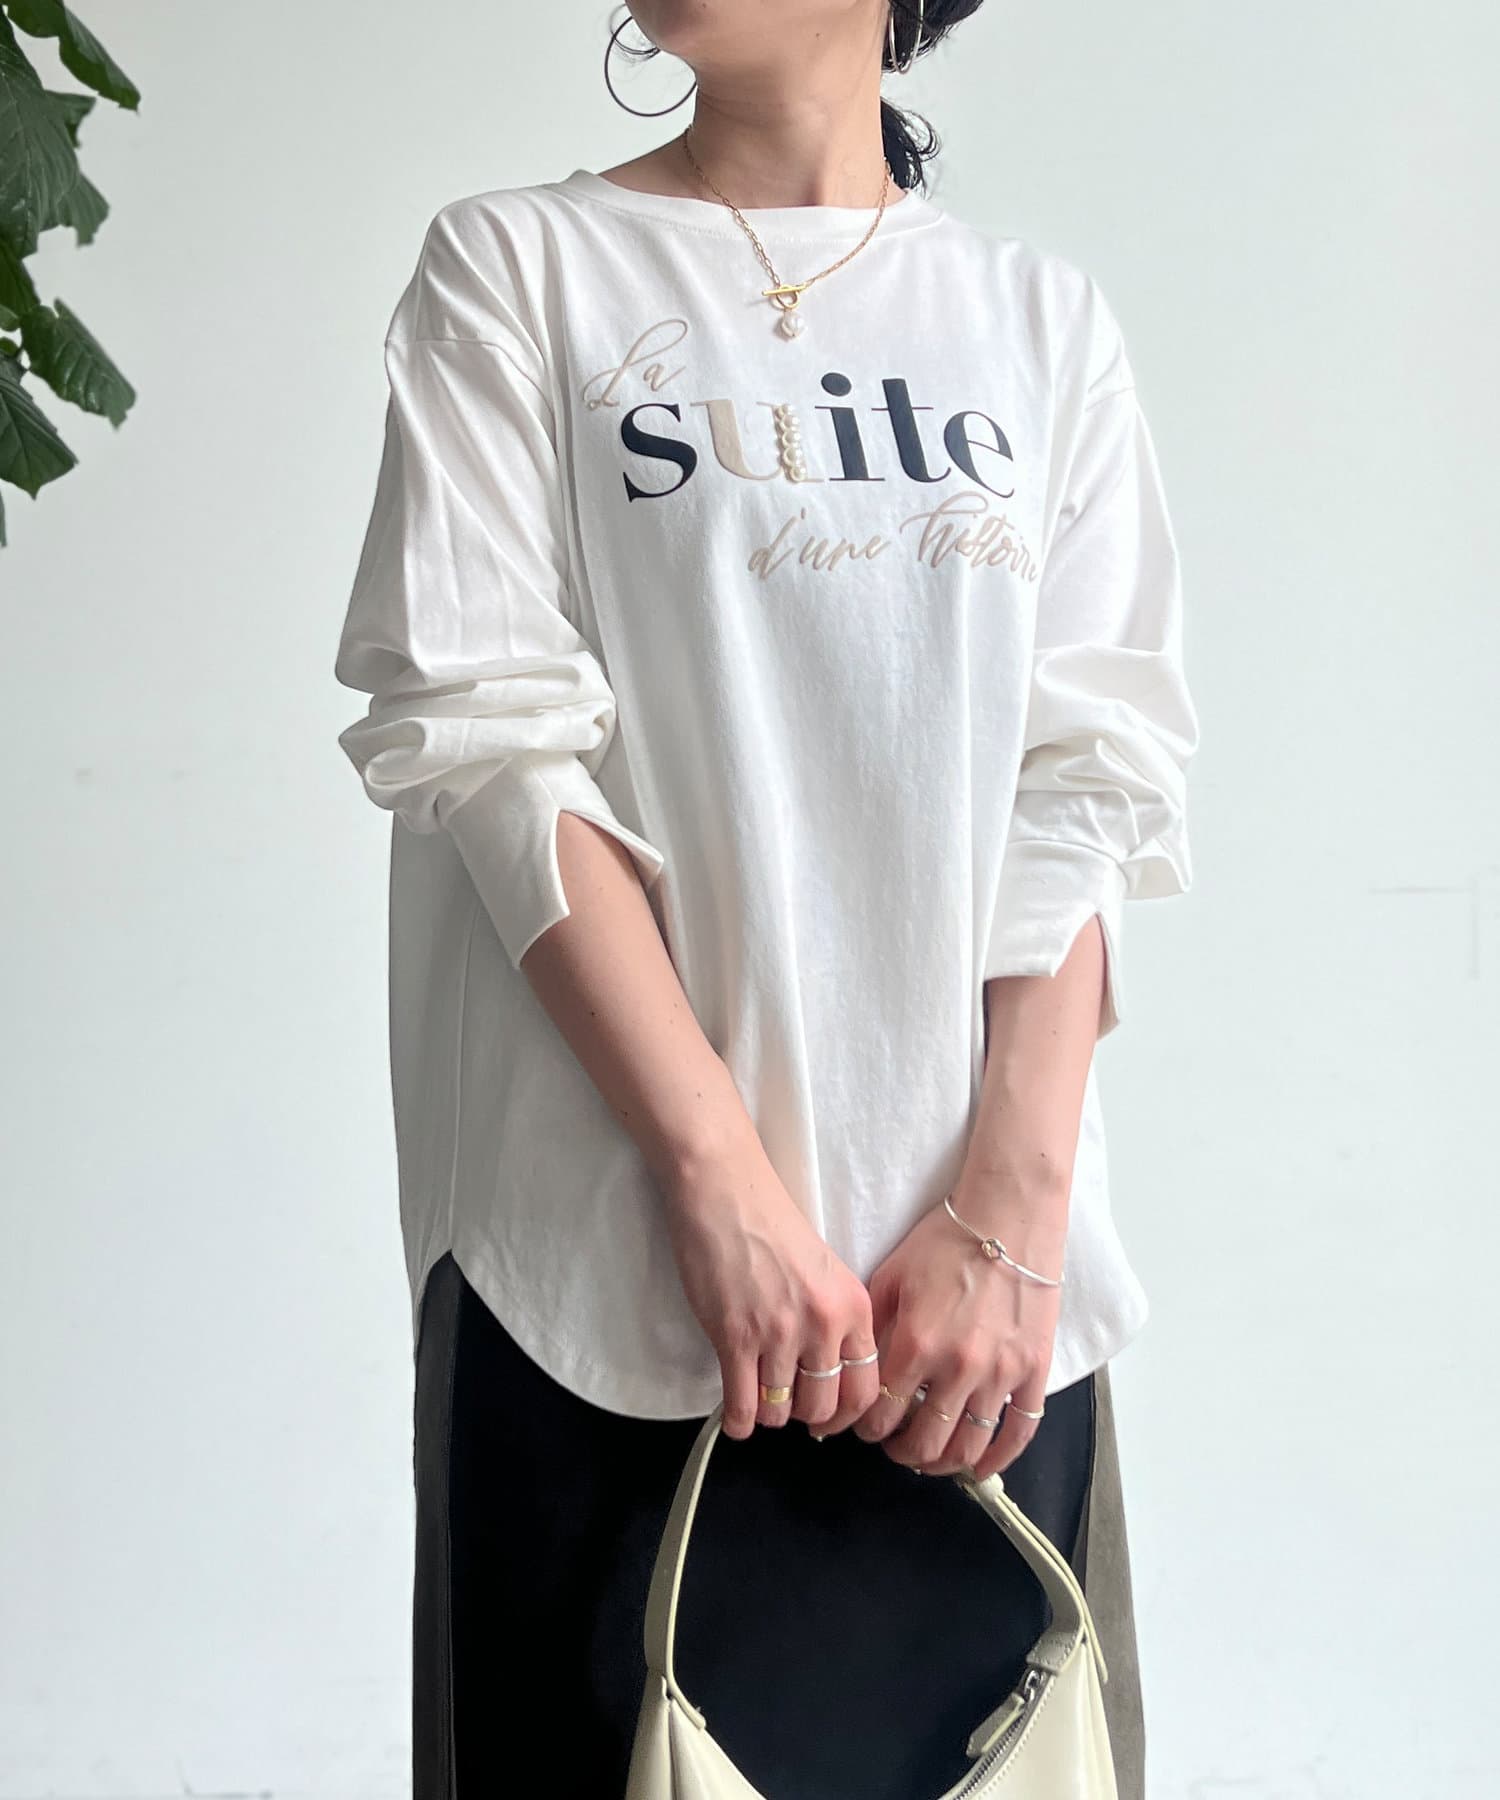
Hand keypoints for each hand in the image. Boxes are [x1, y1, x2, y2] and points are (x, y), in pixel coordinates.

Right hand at [662, 1141, 881, 1439]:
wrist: (725, 1193)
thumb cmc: (770, 1224)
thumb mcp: (826, 1271)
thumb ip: (836, 1320)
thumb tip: (828, 1377)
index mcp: (852, 1307)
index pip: (866, 1388)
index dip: (847, 1413)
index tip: (830, 1416)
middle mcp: (823, 1325)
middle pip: (823, 1408)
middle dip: (804, 1416)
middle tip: (789, 1406)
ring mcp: (779, 1334)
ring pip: (780, 1412)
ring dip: (767, 1412)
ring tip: (757, 1397)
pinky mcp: (735, 1338)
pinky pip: (743, 1407)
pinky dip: (738, 1421)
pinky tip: (735, 1415)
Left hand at [852, 1185, 1066, 1478]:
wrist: (1007, 1216)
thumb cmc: (946, 1241)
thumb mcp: (891, 1277)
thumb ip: (874, 1329)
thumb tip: (855, 1369)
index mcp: (915, 1344)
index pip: (882, 1413)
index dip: (867, 1430)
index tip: (865, 1428)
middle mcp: (957, 1368)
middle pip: (924, 1442)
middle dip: (901, 1453)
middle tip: (894, 1447)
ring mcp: (1000, 1373)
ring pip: (969, 1447)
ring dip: (943, 1463)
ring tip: (930, 1458)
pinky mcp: (1033, 1370)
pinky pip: (1020, 1432)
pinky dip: (998, 1459)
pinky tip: (980, 1467)